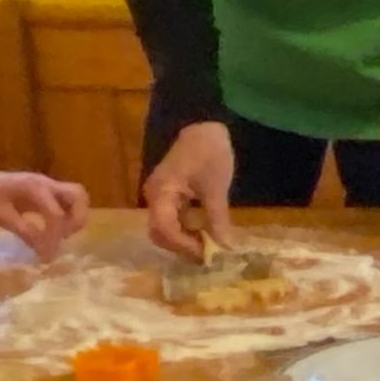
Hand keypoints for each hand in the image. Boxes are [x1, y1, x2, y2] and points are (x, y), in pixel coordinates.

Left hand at [0, 166, 90, 257]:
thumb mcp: (1, 218)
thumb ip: (25, 232)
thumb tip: (45, 252)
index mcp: (34, 188)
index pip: (56, 213)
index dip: (54, 236)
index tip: (47, 256)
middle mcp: (45, 184)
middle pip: (79, 195)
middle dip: (77, 219)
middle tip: (63, 238)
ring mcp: (46, 187)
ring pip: (76, 197)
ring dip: (74, 218)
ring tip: (60, 236)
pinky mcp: (43, 193)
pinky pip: (65, 202)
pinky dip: (66, 217)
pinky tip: (51, 232)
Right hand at [143, 121, 235, 261]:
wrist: (203, 124)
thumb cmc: (209, 152)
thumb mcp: (216, 187)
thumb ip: (217, 218)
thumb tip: (225, 248)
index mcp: (161, 193)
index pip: (164, 229)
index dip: (184, 246)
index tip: (206, 255)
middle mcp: (153, 197)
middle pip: (159, 233)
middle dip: (181, 247)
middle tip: (206, 255)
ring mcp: (159, 196)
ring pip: (164, 229)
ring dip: (183, 241)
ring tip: (207, 246)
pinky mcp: (168, 195)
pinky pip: (171, 219)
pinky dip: (185, 230)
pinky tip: (203, 233)